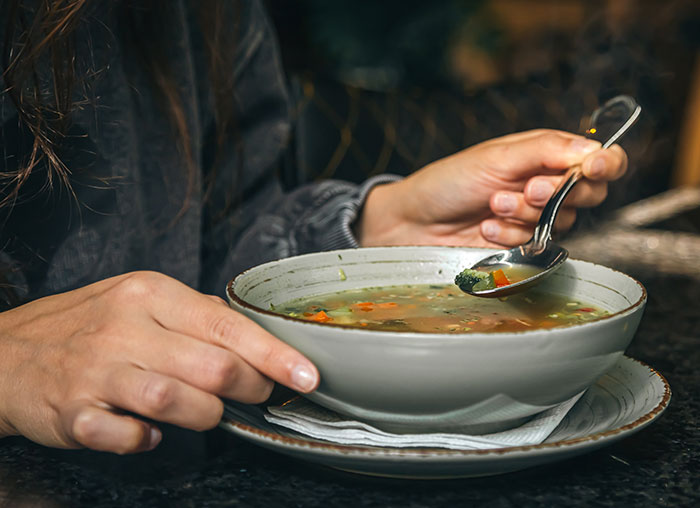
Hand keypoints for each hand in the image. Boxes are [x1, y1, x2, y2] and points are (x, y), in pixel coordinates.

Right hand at [0, 272, 318, 453]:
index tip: (306, 376)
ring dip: (205, 416)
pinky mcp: (73, 413)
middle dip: (249, 388)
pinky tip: (151, 432)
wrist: (9, 351)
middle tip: (257, 394)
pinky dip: (148, 440)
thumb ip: (198, 315)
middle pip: (212, 367)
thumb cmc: (90, 324)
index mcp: (150, 294)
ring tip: (206, 413)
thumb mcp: (142, 299)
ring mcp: (97, 371)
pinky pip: (126, 436)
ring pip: (175, 401)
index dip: (273, 355)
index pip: (227, 325)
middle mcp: (125, 328)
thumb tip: (255, 338)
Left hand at [357, 129, 627, 247]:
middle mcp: (545, 184)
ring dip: (525, 214)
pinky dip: (511, 235)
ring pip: (562, 221)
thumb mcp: (495, 157)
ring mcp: (534, 216)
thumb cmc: (448, 181)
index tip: (593, 169)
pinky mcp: (521, 244)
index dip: (606, 164)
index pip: (597, 158)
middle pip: (588, 193)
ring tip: (491, 205)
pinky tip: (486, 228)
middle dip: (556, 193)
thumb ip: (545, 151)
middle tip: (524, 188)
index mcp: (544, 154)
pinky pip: (537, 244)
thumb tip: (593, 150)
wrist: (414, 222)